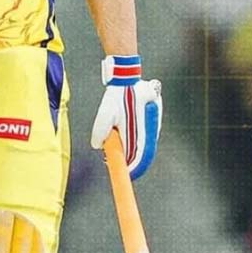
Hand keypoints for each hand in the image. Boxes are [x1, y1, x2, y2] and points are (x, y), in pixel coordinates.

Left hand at [90, 55, 162, 179]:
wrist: (128, 77)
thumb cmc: (116, 96)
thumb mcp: (104, 114)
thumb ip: (100, 132)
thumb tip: (98, 146)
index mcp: (141, 131)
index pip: (140, 157)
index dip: (134, 168)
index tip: (126, 174)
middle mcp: (150, 130)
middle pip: (143, 153)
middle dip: (131, 161)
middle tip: (117, 163)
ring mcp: (153, 124)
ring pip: (144, 145)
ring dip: (132, 150)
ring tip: (116, 150)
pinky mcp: (153, 119)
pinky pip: (145, 135)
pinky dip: (135, 140)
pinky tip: (124, 137)